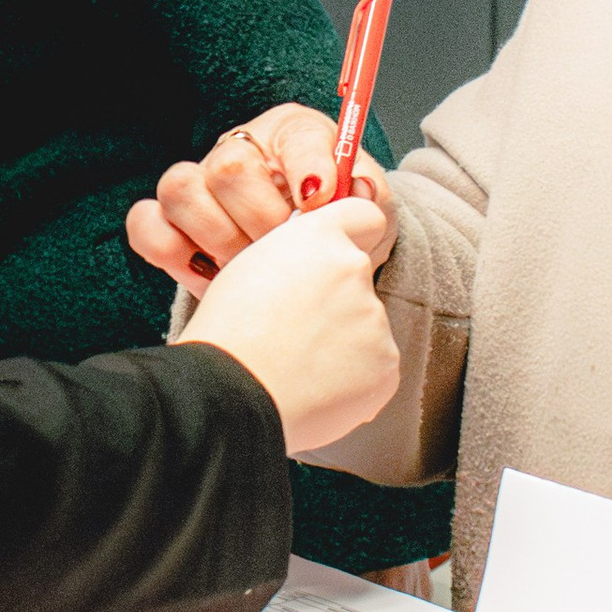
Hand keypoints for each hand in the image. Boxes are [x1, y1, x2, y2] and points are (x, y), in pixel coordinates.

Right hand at [128, 103, 396, 286]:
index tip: (318, 202)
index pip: (298, 136)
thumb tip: (359, 191)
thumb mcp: (369, 215)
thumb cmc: (339, 232)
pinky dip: (173, 254)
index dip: (307, 167)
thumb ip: (368, 201)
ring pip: (180, 190)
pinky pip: (146, 223)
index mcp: (296, 135)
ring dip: (218, 241)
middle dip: (261, 222)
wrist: (313, 270)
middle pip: (230, 167)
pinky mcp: (169, 220)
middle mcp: (242, 149)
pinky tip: (212, 278)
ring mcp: (199, 182)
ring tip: (250, 273)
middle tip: (285, 256)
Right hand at [174, 198, 399, 454]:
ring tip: (296, 368)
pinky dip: (351, 383)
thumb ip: (295, 257)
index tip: (339, 258)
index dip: (353, 237)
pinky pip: (373, 370)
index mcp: (318, 236)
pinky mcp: (386, 365)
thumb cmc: (225, 336)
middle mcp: (353, 267)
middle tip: (294, 334)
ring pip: (364, 329)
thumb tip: (313, 268)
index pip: (363, 214)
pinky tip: (313, 390)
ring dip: (341, 347)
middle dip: (336, 304)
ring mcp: (374, 317)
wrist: (228, 397)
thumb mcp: (246, 269)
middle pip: (358, 282)